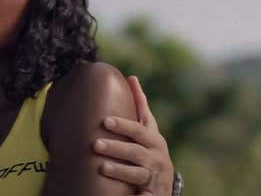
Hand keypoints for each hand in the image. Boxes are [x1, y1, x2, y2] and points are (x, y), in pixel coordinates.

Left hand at [93, 76, 173, 195]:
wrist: (164, 184)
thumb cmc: (150, 149)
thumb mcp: (147, 129)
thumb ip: (140, 106)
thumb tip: (131, 77)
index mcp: (152, 138)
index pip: (139, 127)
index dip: (123, 124)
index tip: (105, 120)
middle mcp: (156, 154)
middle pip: (135, 149)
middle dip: (117, 146)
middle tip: (96, 144)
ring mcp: (154, 173)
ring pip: (136, 171)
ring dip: (119, 168)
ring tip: (102, 167)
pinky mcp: (152, 190)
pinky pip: (140, 190)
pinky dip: (130, 190)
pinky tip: (112, 183)